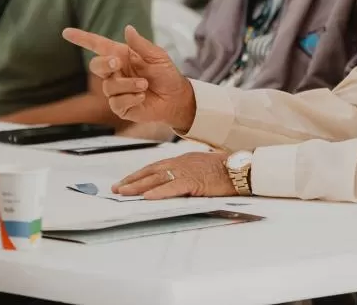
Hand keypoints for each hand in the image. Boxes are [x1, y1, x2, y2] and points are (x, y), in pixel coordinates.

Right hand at [63, 25, 196, 130]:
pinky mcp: (120, 107)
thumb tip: (128, 29)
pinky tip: (142, 96)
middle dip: (104, 63)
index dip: (81, 38)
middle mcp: (116, 72)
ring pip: (109, 86)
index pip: (98, 46)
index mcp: (122, 56)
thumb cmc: (167, 75)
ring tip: (145, 85)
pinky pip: (116, 102)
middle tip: (117, 62)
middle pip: (96, 66)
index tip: (66, 32)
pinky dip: (131, 98)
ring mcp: (116, 90)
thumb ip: (141, 44)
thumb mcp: (157, 56)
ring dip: (128, 84)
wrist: (176, 98)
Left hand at [113, 152, 235, 199]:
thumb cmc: (225, 169)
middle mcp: (180, 163)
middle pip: (150, 171)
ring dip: (138, 186)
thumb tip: (178, 182)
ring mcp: (186, 171)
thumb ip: (188, 171)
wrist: (240, 167)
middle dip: (132, 180)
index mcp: (182, 160)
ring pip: (156, 179)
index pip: (155, 167)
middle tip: (116, 188)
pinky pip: (172, 187)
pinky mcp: (193, 182)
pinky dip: (158, 192)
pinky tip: (147, 197)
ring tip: (123, 192)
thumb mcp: (202, 166)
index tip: (126, 181)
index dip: (139, 174)